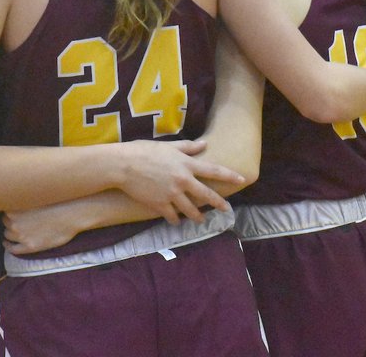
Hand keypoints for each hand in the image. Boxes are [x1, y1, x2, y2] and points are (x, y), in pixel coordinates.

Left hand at [2, 201, 84, 254]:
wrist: (71, 215)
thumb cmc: (57, 202)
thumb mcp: (36, 195)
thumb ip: (23, 198)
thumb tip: (17, 196)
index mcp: (15, 207)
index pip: (4, 209)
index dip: (10, 210)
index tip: (13, 210)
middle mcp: (14, 221)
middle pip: (5, 221)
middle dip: (10, 220)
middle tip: (18, 219)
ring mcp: (21, 235)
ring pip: (7, 233)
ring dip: (10, 232)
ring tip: (13, 231)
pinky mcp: (29, 246)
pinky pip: (12, 248)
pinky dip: (8, 246)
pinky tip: (7, 244)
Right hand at [117, 140, 243, 224]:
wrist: (123, 165)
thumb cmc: (144, 151)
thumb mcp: (168, 146)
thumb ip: (187, 147)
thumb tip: (204, 144)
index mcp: (186, 165)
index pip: (213, 170)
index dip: (229, 175)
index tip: (242, 180)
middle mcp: (183, 181)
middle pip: (206, 195)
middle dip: (218, 203)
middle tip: (225, 209)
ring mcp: (172, 195)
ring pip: (190, 210)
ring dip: (197, 216)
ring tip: (200, 220)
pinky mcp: (160, 205)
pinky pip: (172, 216)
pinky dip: (175, 220)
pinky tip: (176, 221)